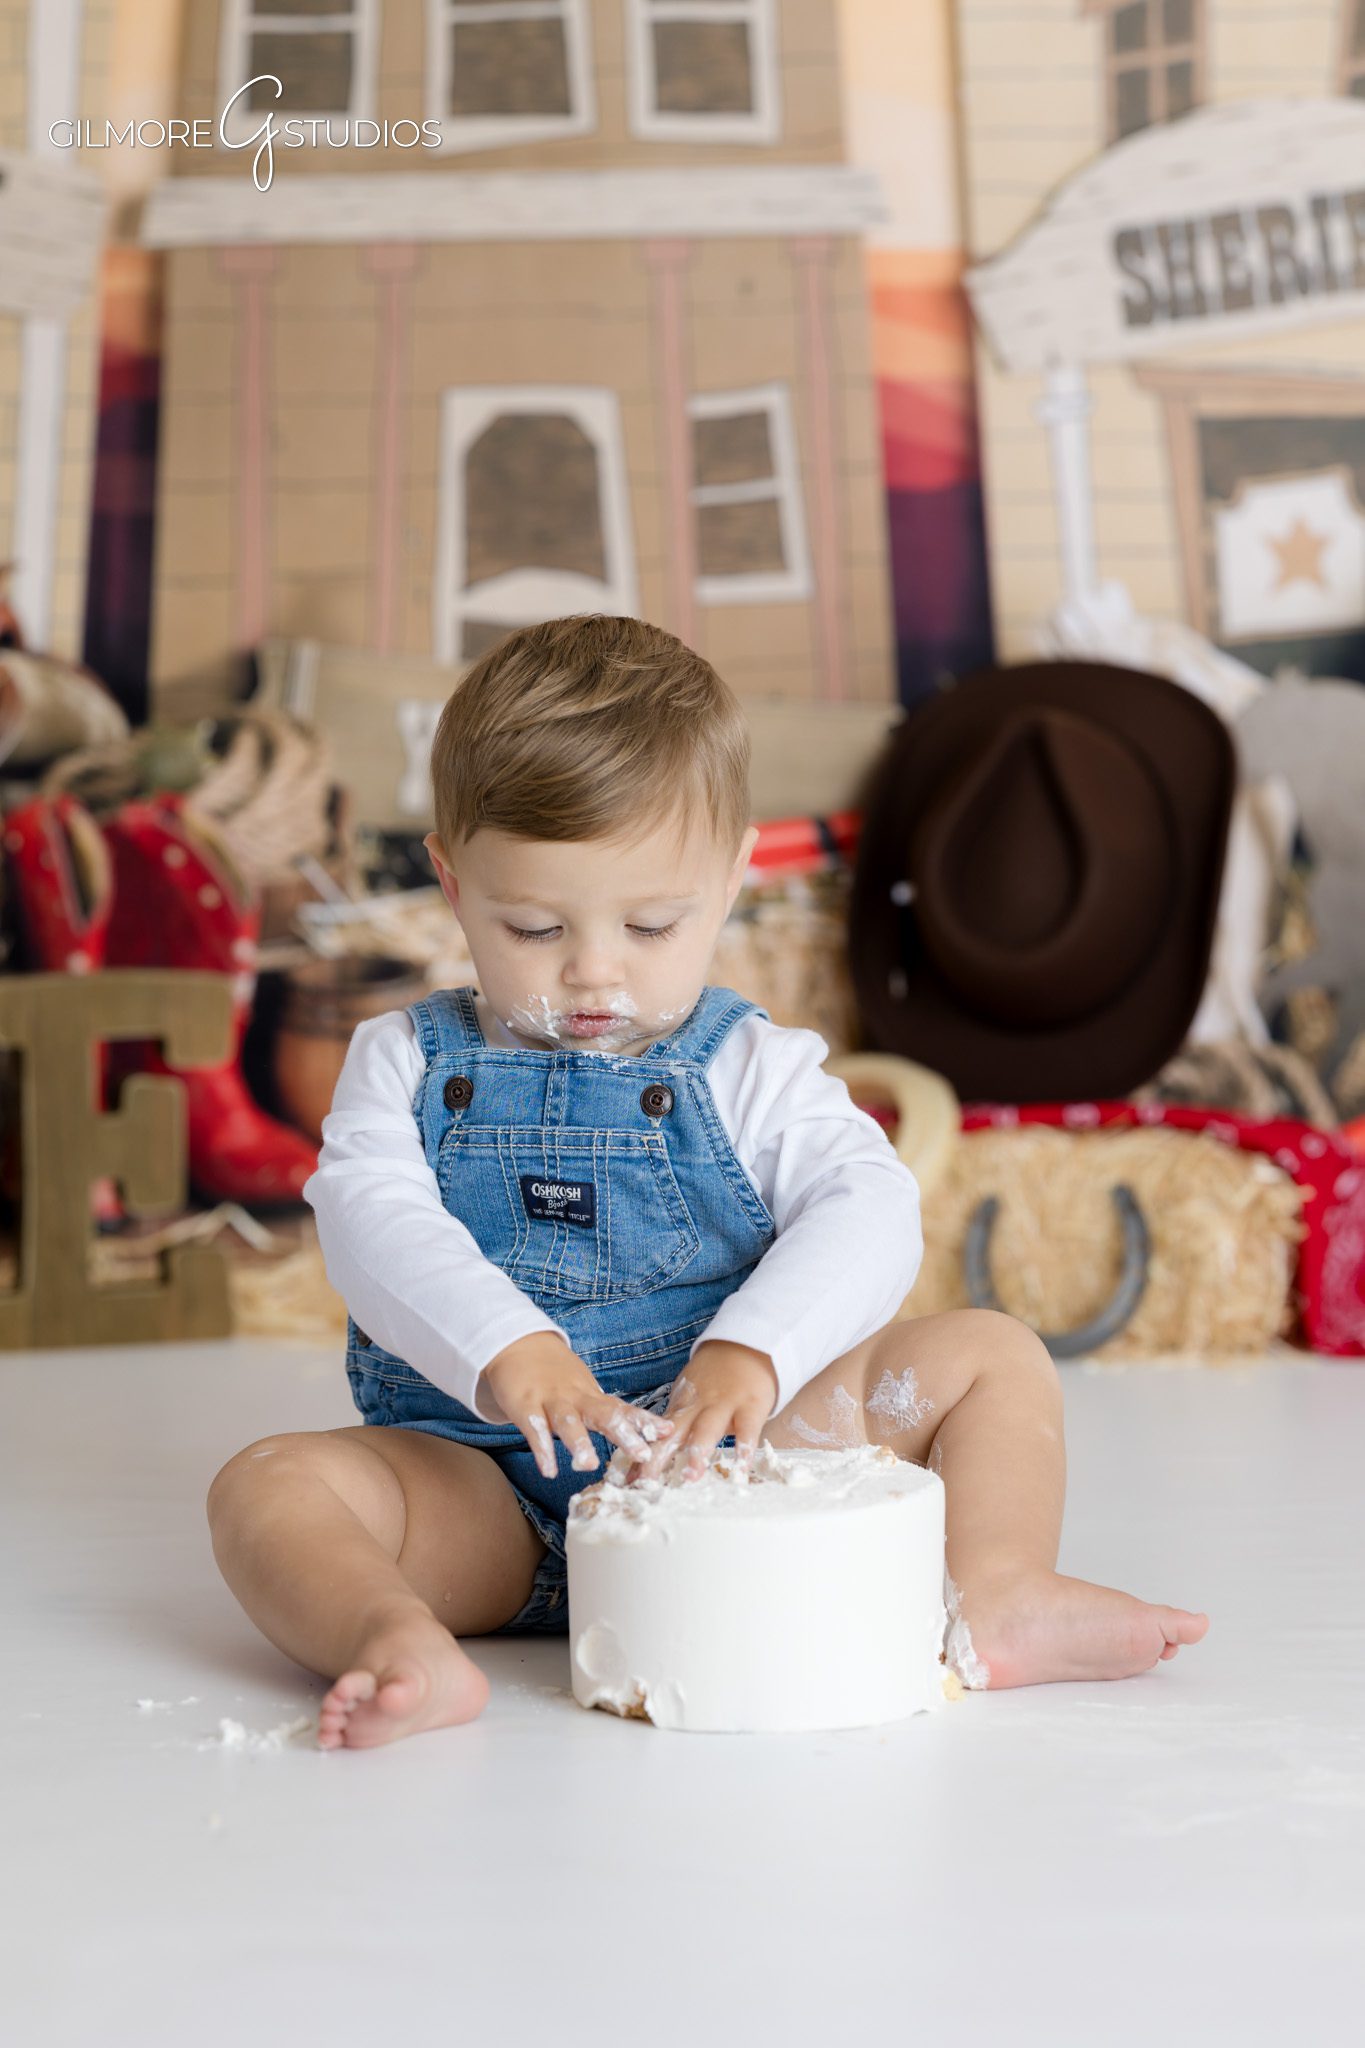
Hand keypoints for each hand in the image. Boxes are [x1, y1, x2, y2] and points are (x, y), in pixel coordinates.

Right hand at [481, 1331, 673, 1481]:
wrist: (516, 1344)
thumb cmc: (553, 1374)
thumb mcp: (582, 1389)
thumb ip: (603, 1412)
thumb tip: (637, 1433)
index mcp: (591, 1396)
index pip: (622, 1409)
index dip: (644, 1421)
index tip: (668, 1432)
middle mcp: (575, 1397)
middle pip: (603, 1414)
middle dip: (624, 1434)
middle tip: (642, 1454)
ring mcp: (550, 1400)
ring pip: (568, 1421)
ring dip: (578, 1442)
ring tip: (587, 1465)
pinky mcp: (525, 1405)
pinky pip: (534, 1429)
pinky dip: (542, 1449)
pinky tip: (549, 1469)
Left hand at [637, 1341, 777, 1484]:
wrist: (747, 1347)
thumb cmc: (714, 1379)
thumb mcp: (689, 1397)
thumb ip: (676, 1425)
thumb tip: (651, 1456)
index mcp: (681, 1407)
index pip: (656, 1434)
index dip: (642, 1456)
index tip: (628, 1480)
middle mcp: (698, 1407)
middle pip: (674, 1433)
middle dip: (660, 1457)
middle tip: (647, 1482)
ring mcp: (724, 1406)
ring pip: (707, 1430)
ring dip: (697, 1453)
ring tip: (690, 1477)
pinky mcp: (750, 1407)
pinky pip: (747, 1430)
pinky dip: (744, 1449)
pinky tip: (740, 1469)